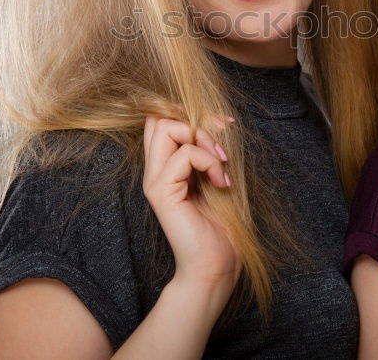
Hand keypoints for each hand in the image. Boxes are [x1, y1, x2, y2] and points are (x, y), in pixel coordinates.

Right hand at [142, 115, 239, 298]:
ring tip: (221, 166)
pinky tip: (220, 183)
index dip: (190, 113)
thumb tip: (219, 120)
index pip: (161, 120)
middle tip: (220, 150)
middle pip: (160, 118)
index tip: (221, 126)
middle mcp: (155, 170)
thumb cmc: (222, 223)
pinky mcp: (162, 192)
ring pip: (167, 127)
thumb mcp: (218, 174)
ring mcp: (155, 180)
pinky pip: (184, 154)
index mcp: (166, 166)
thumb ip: (210, 148)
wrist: (216, 264)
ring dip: (204, 140)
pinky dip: (209, 161)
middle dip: (196, 121)